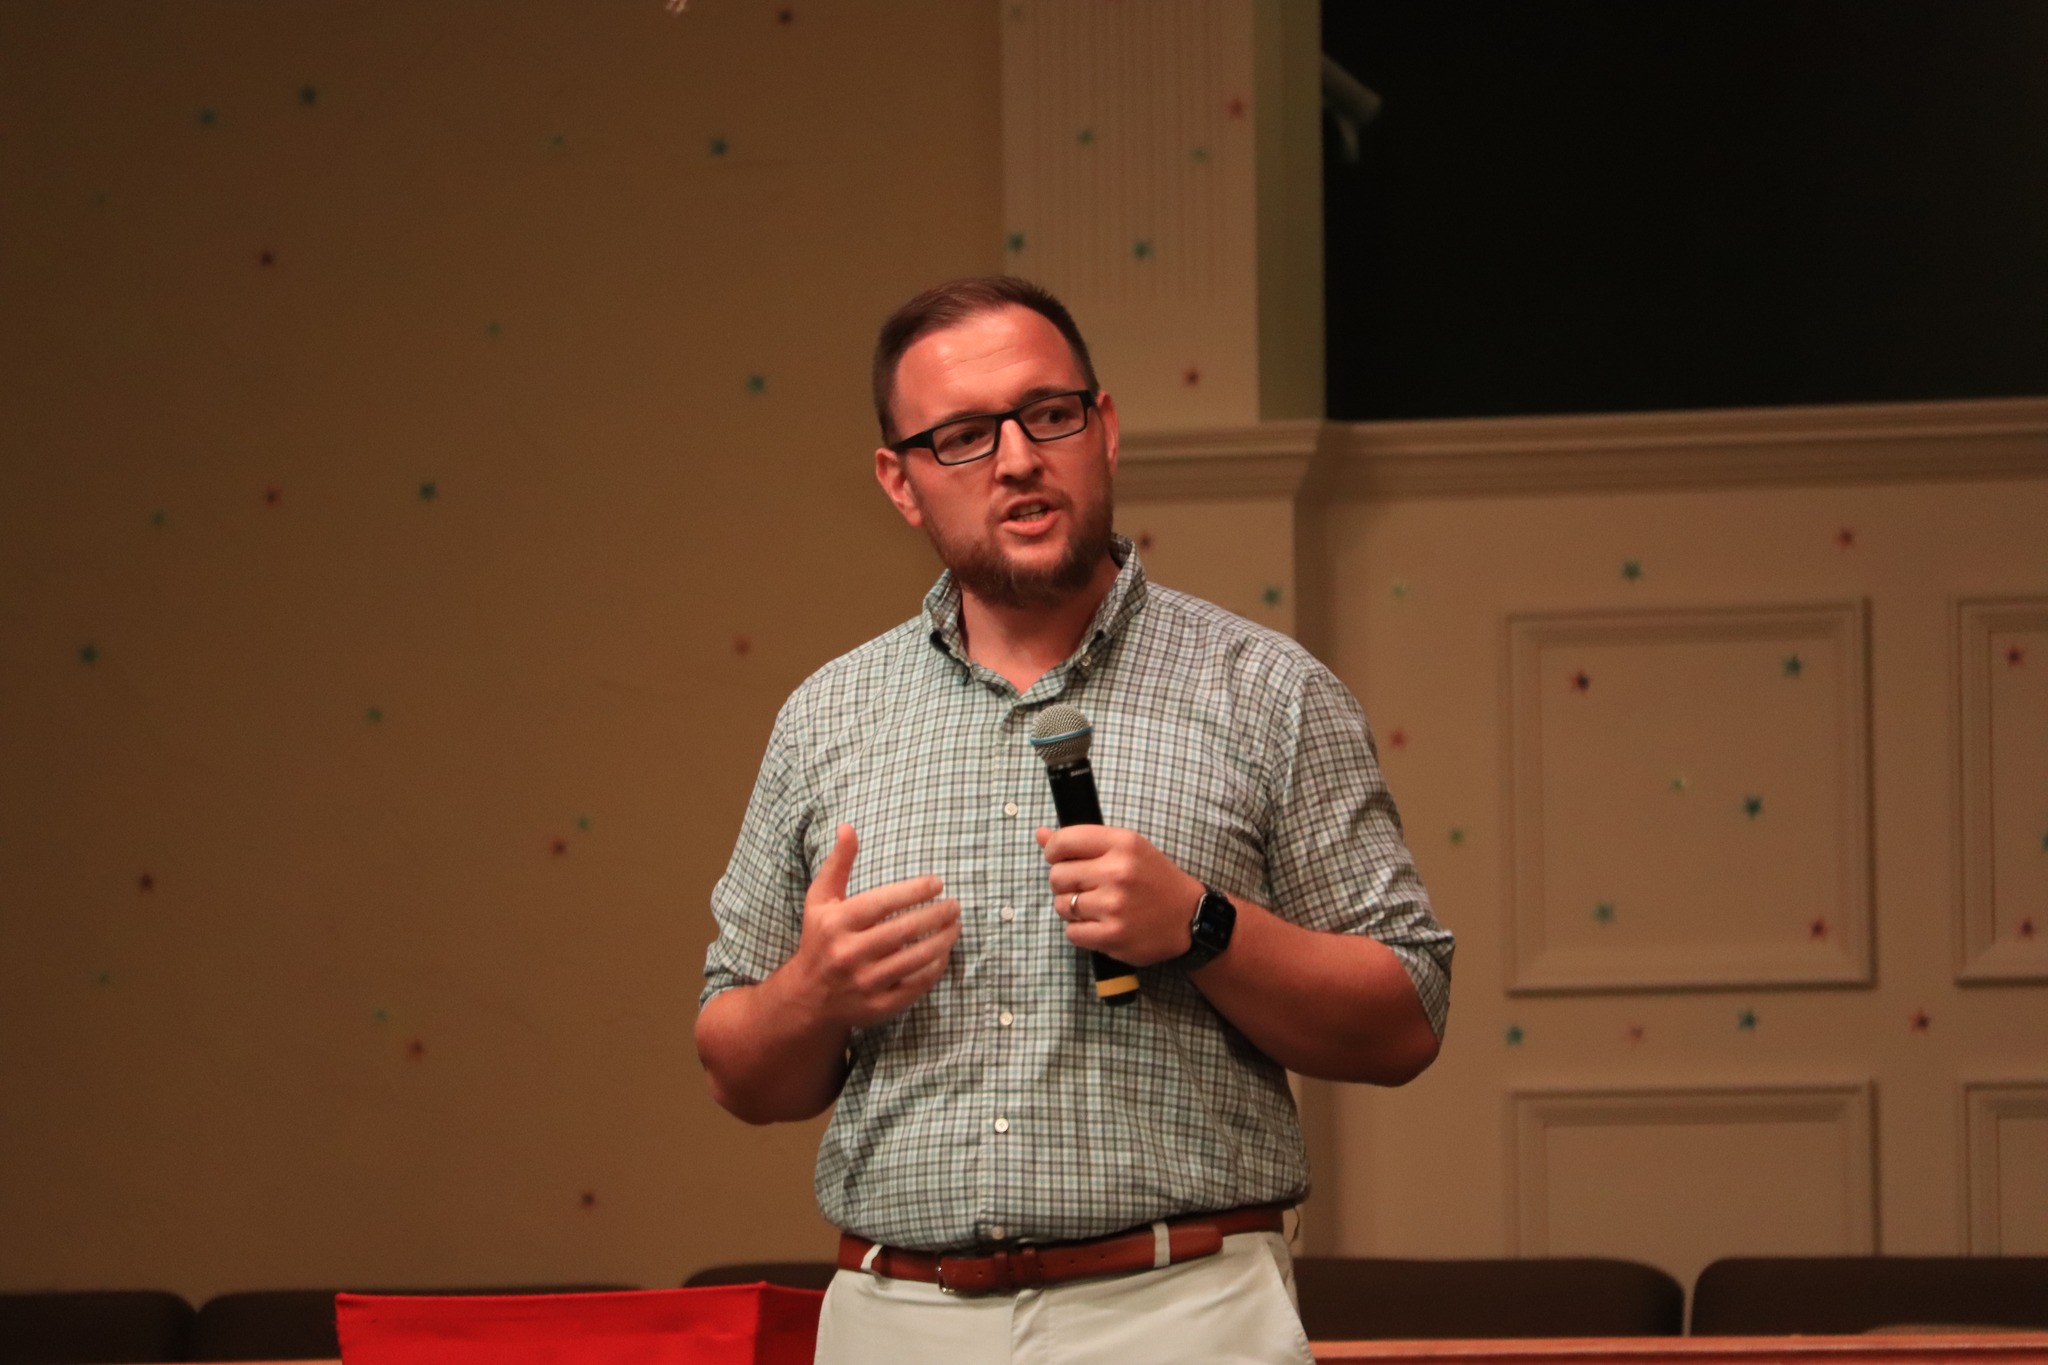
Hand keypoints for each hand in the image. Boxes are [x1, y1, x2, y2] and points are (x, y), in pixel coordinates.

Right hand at [790, 825, 958, 1029]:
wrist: (807, 997)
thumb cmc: (820, 938)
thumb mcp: (820, 899)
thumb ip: (838, 863)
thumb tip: (848, 827)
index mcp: (835, 924)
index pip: (883, 903)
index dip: (915, 891)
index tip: (938, 883)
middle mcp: (848, 954)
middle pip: (904, 930)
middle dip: (936, 915)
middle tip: (955, 905)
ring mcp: (863, 983)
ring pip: (915, 959)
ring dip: (943, 941)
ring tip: (956, 926)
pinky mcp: (877, 1007)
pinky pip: (915, 986)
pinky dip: (935, 969)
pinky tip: (944, 953)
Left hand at [1036, 825, 1204, 966]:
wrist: (1189, 918)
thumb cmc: (1154, 880)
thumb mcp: (1127, 848)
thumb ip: (1083, 841)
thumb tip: (1040, 834)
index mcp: (1123, 843)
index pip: (1064, 841)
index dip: (1053, 851)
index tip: (1060, 859)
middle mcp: (1118, 872)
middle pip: (1057, 876)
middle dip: (1064, 883)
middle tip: (1085, 886)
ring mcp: (1115, 906)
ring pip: (1062, 905)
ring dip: (1072, 908)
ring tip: (1096, 906)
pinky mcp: (1113, 936)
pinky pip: (1072, 932)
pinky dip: (1081, 931)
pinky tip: (1100, 924)